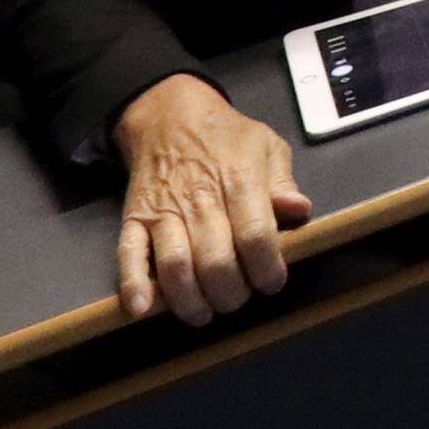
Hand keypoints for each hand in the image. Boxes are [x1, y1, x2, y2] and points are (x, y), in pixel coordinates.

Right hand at [112, 74, 310, 323]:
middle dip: (231, 293)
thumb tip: (299, 211)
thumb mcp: (267, 145)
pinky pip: (129, 254)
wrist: (170, 115)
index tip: (271, 282)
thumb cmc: (225, 136)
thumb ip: (284, 182)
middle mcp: (200, 198)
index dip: (267, 269)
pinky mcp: (135, 218)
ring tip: (203, 312)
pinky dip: (133, 284)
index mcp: (239, 179)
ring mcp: (164, 210)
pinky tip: (142, 309)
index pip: (256, 236)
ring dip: (190, 300)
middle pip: (216, 261)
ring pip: (175, 266)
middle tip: (237, 298)